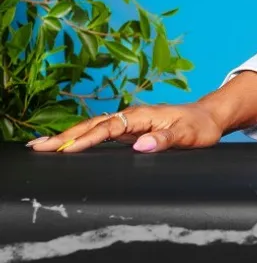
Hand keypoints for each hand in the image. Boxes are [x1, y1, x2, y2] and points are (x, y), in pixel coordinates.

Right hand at [27, 102, 225, 153]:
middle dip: (66, 135)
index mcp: (144, 115)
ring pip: (94, 127)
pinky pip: (102, 131)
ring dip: (69, 136)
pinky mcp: (131, 127)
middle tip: (39, 147)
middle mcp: (133, 115)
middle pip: (94, 125)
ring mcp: (131, 121)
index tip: (66, 148)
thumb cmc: (200, 126)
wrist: (210, 116)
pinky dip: (83, 137)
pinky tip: (68, 144)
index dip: (88, 138)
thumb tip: (140, 145)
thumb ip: (165, 139)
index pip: (110, 127)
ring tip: (42, 146)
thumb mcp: (188, 135)